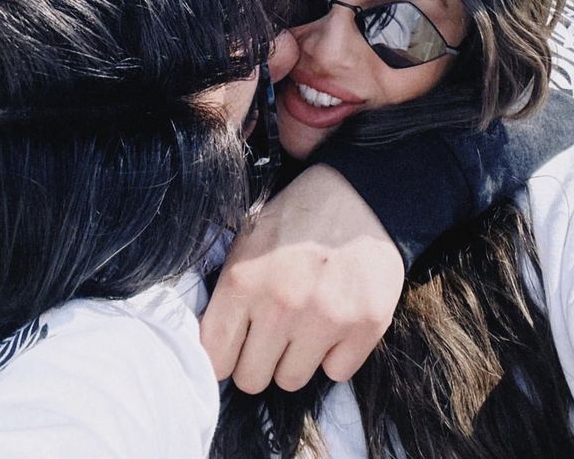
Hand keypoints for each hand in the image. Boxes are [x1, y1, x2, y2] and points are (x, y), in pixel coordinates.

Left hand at [200, 164, 403, 393]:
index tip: (234, 344)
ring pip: (292, 381)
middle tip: (272, 331)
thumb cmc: (295, 219)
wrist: (358, 193)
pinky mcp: (366, 326)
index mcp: (243, 282)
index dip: (223, 354)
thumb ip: (226, 294)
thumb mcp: (245, 243)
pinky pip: (336, 373)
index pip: (215, 359)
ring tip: (304, 321)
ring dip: (295, 358)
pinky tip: (335, 320)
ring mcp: (325, 319)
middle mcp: (281, 306)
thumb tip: (208, 347)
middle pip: (251, 379)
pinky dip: (334, 354)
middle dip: (258, 358)